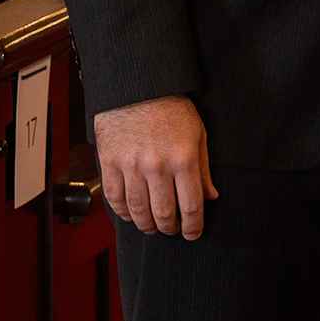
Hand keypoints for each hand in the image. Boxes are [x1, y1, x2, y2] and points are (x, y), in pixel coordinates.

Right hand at [95, 95, 216, 239]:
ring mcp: (131, 166)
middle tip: (172, 231)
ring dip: (147, 225)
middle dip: (170, 229)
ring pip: (138, 211)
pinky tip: (131, 215)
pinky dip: (123, 213)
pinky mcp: (109, 163)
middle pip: (164, 214)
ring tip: (153, 227)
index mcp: (184, 159)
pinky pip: (115, 198)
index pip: (191, 206)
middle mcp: (157, 166)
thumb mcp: (198, 134)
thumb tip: (210, 196)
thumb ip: (204, 168)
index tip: (193, 234)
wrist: (137, 87)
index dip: (193, 226)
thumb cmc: (172, 109)